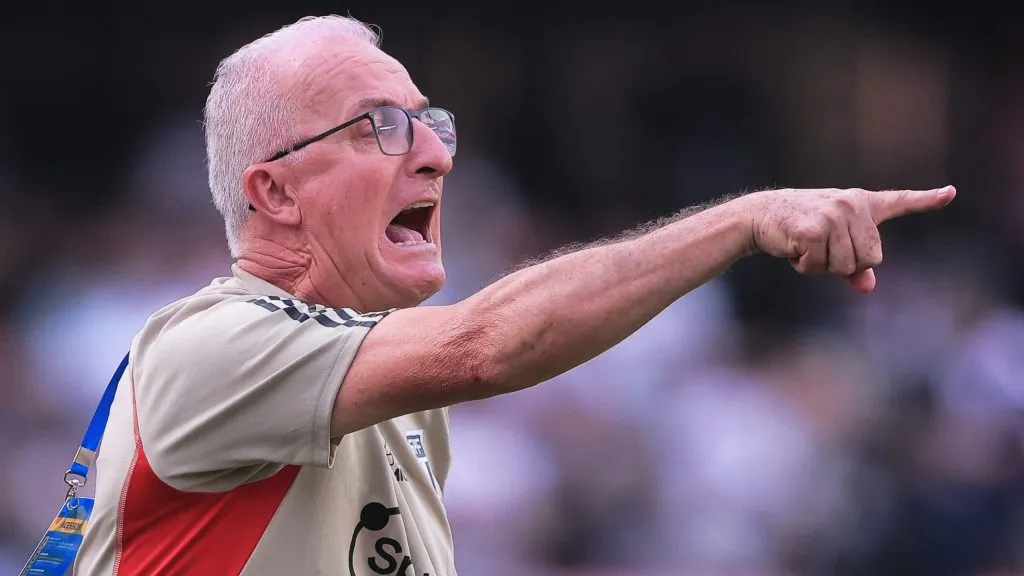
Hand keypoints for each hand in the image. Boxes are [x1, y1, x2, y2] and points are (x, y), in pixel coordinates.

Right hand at [747, 186, 955, 292]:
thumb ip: (855, 266)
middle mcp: (852, 205)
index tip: (951, 193)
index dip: (927, 200)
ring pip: (846, 266)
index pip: (899, 201)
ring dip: (822, 266)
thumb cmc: (799, 228)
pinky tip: (794, 248)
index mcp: (861, 203)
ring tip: (805, 247)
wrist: (761, 214)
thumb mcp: (831, 244)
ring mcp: (834, 215)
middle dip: (845, 264)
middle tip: (821, 249)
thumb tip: (867, 287)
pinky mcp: (814, 229)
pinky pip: (820, 266)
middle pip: (871, 259)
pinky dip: (805, 266)